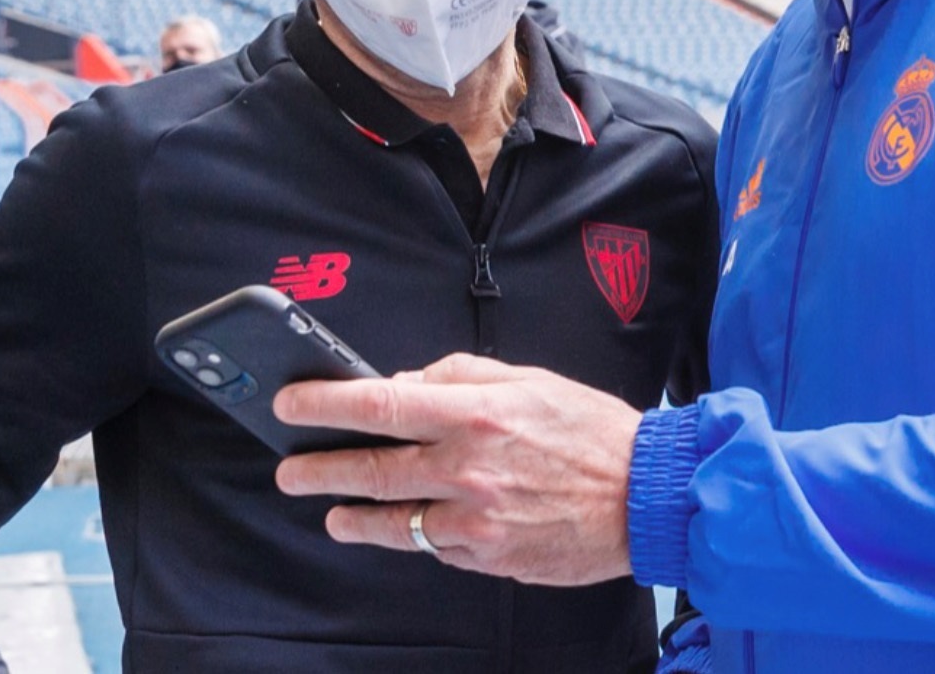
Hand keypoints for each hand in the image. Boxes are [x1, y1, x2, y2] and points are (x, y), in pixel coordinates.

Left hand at [273, 353, 642, 585]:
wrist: (644, 496)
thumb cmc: (592, 433)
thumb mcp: (530, 380)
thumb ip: (461, 377)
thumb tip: (407, 385)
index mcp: (477, 414)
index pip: (381, 406)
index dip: (325, 404)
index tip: (291, 404)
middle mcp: (468, 468)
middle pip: (371, 470)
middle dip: (319, 469)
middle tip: (290, 469)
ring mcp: (475, 519)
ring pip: (393, 521)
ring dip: (352, 515)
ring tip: (332, 511)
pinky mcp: (487, 557)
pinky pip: (434, 546)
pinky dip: (414, 535)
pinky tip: (404, 527)